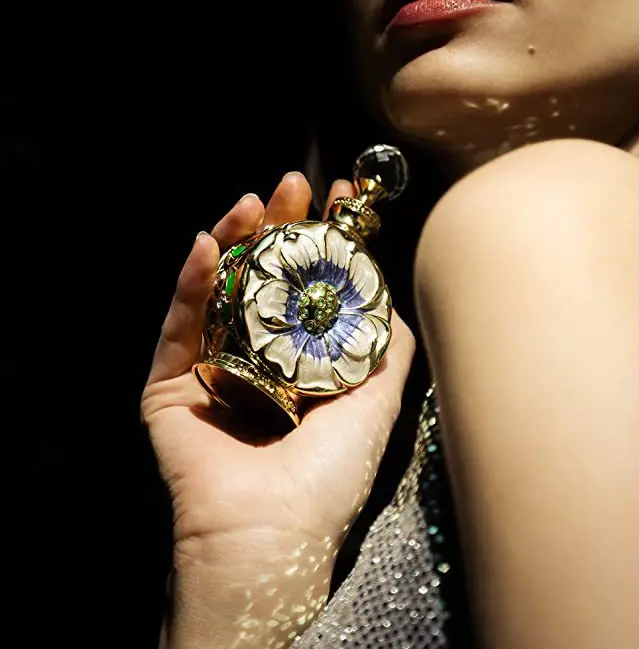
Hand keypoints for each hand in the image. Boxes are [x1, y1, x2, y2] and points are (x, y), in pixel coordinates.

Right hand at [141, 171, 414, 569]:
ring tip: (253, 201)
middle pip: (261, 279)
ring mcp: (210, 371)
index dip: (318, 243)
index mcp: (301, 366)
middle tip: (293, 186)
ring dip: (233, 240)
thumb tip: (390, 296)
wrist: (270, 531)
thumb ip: (385, 347)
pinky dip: (191, 282)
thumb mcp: (376, 400)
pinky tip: (208, 244)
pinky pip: (179, 324)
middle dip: (278, 229)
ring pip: (218, 291)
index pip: (305, 288)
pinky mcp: (169, 386)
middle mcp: (255, 362)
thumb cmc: (329, 474)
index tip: (335, 200)